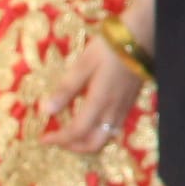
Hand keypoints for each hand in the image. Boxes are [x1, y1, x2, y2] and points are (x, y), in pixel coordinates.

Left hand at [39, 34, 146, 153]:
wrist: (140, 38)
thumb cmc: (108, 48)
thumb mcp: (83, 65)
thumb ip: (65, 89)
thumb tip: (46, 110)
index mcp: (98, 102)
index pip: (76, 132)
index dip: (58, 139)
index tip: (44, 138)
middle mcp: (112, 111)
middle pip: (93, 144)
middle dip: (73, 147)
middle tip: (58, 139)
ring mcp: (123, 109)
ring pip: (105, 139)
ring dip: (86, 142)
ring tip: (72, 133)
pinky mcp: (129, 104)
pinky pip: (113, 129)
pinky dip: (98, 133)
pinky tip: (90, 120)